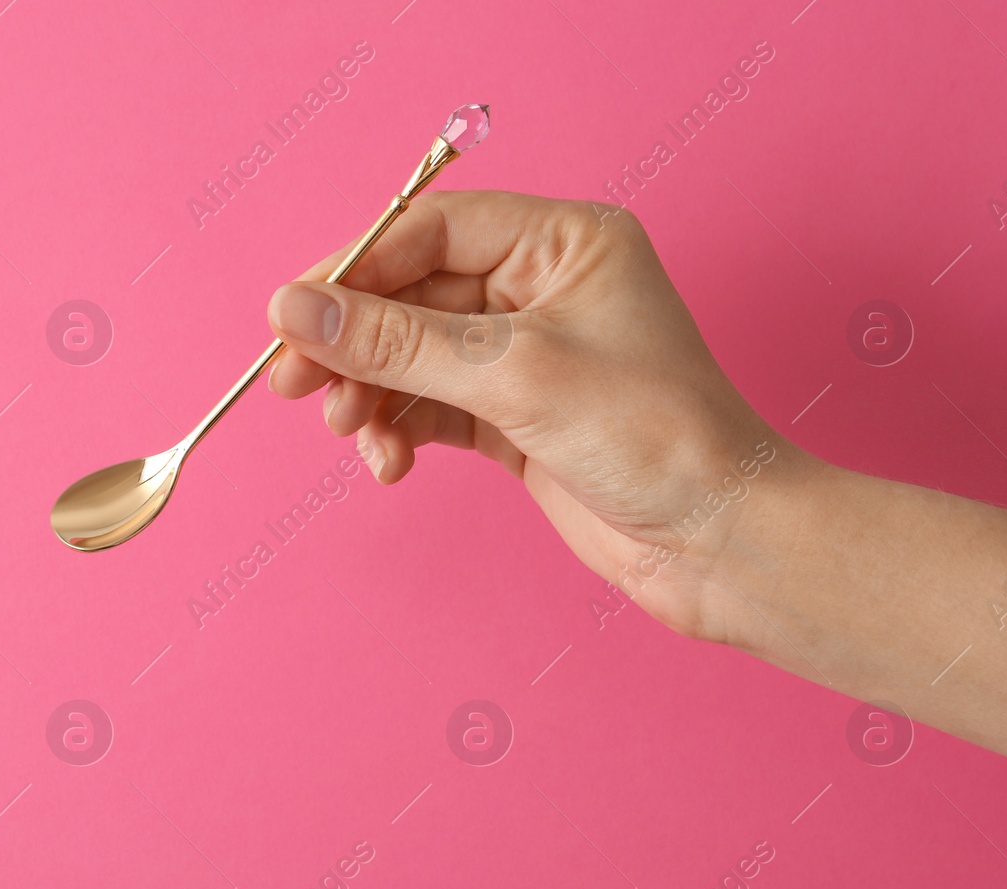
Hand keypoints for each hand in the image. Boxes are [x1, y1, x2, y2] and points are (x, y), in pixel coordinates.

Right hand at [266, 190, 807, 639]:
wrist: (715, 541)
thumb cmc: (652, 436)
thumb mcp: (512, 375)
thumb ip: (395, 341)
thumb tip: (294, 308)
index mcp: (564, 241)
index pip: (431, 230)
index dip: (355, 269)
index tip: (290, 315)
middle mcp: (543, 287)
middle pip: (412, 295)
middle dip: (353, 343)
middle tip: (290, 383)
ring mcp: (527, 354)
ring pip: (412, 356)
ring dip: (371, 394)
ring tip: (351, 432)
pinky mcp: (514, 416)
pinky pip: (430, 406)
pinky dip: (400, 429)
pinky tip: (389, 461)